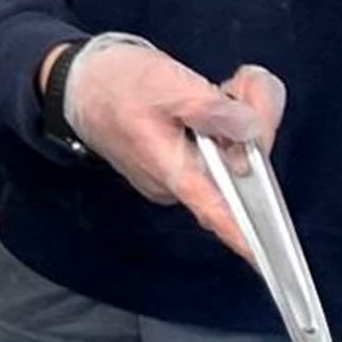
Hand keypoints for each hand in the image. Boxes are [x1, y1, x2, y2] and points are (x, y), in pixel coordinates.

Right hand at [63, 34, 285, 258]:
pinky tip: (216, 99)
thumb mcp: (164, 82)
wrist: (75, 82)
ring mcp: (174, 177)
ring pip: (230, 159)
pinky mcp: (175, 165)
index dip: (242, 234)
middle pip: (237, 171)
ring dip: (240, 123)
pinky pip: (216, 154)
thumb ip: (209, 107)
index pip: (212, 208)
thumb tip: (249, 129)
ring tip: (226, 87)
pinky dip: (225, 126)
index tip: (266, 260)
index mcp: (168, 168)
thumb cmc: (113, 83)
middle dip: (253, 128)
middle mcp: (173, 183)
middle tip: (244, 84)